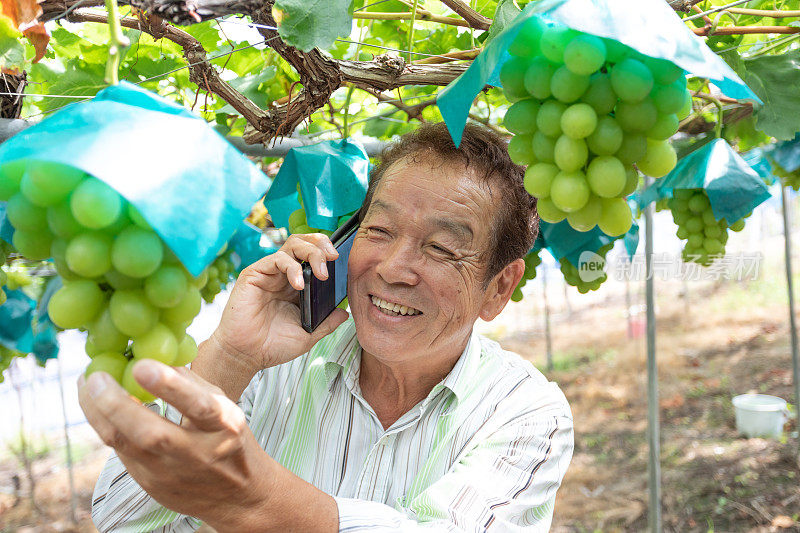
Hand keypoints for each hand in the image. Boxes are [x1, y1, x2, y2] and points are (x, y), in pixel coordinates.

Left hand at [79, 360, 337, 531]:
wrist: (238, 496)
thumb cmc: (230, 440)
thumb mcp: (226, 408)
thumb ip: (195, 386)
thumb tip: (158, 360)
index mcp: (223, 427)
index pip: (198, 405)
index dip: (169, 386)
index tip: (141, 365)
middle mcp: (197, 454)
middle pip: (149, 432)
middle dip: (115, 403)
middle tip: (94, 377)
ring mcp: (170, 474)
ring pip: (124, 445)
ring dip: (98, 414)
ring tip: (86, 387)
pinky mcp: (150, 486)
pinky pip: (121, 453)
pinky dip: (107, 426)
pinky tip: (98, 408)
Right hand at [211, 233, 348, 373]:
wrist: (246, 355)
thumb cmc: (272, 345)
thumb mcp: (308, 334)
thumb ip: (326, 323)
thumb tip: (345, 312)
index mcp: (297, 285)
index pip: (314, 256)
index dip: (328, 253)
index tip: (343, 262)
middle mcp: (283, 274)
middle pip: (304, 243)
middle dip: (322, 244)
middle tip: (334, 258)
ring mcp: (269, 273)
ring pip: (292, 245)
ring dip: (311, 253)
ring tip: (321, 274)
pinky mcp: (254, 274)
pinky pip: (276, 259)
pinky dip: (292, 268)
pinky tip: (298, 285)